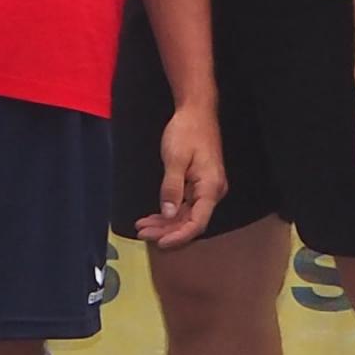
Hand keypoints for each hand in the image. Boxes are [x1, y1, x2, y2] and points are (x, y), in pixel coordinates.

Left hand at [137, 102, 225, 247]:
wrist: (196, 112)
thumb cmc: (188, 130)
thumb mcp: (175, 159)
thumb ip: (172, 188)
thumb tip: (169, 213)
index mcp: (210, 187)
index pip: (197, 222)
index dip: (179, 236)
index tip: (160, 242)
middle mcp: (212, 191)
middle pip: (190, 221)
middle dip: (166, 230)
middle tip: (142, 233)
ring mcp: (205, 189)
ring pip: (186, 215)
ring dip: (165, 223)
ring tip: (142, 227)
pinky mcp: (198, 185)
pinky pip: (184, 205)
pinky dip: (168, 212)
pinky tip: (152, 217)